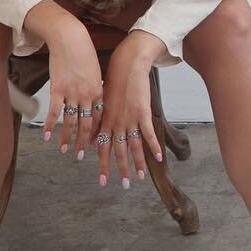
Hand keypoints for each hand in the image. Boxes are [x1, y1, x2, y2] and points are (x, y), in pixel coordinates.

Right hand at [41, 22, 104, 159]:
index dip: (96, 132)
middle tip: (79, 155)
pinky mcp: (58, 89)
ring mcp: (73, 93)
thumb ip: (94, 86)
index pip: (99, 117)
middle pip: (86, 124)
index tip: (94, 144)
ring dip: (67, 138)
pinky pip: (55, 112)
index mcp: (98, 90)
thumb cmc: (83, 52)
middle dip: (83, 142)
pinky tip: (47, 136)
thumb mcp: (94, 70)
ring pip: (71, 121)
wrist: (70, 38)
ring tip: (64, 150)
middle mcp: (88, 95)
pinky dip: (50, 125)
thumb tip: (95, 96)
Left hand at [97, 31, 164, 187]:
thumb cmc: (114, 81)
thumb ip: (99, 122)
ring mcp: (129, 119)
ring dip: (137, 163)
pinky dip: (153, 146)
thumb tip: (91, 139)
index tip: (103, 180)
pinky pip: (148, 133)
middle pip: (118, 151)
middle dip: (120, 170)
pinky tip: (159, 158)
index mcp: (105, 121)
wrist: (127, 65)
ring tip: (139, 178)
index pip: (102, 148)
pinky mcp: (142, 112)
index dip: (103, 165)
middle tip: (123, 186)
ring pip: (133, 146)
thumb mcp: (102, 102)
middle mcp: (116, 123)